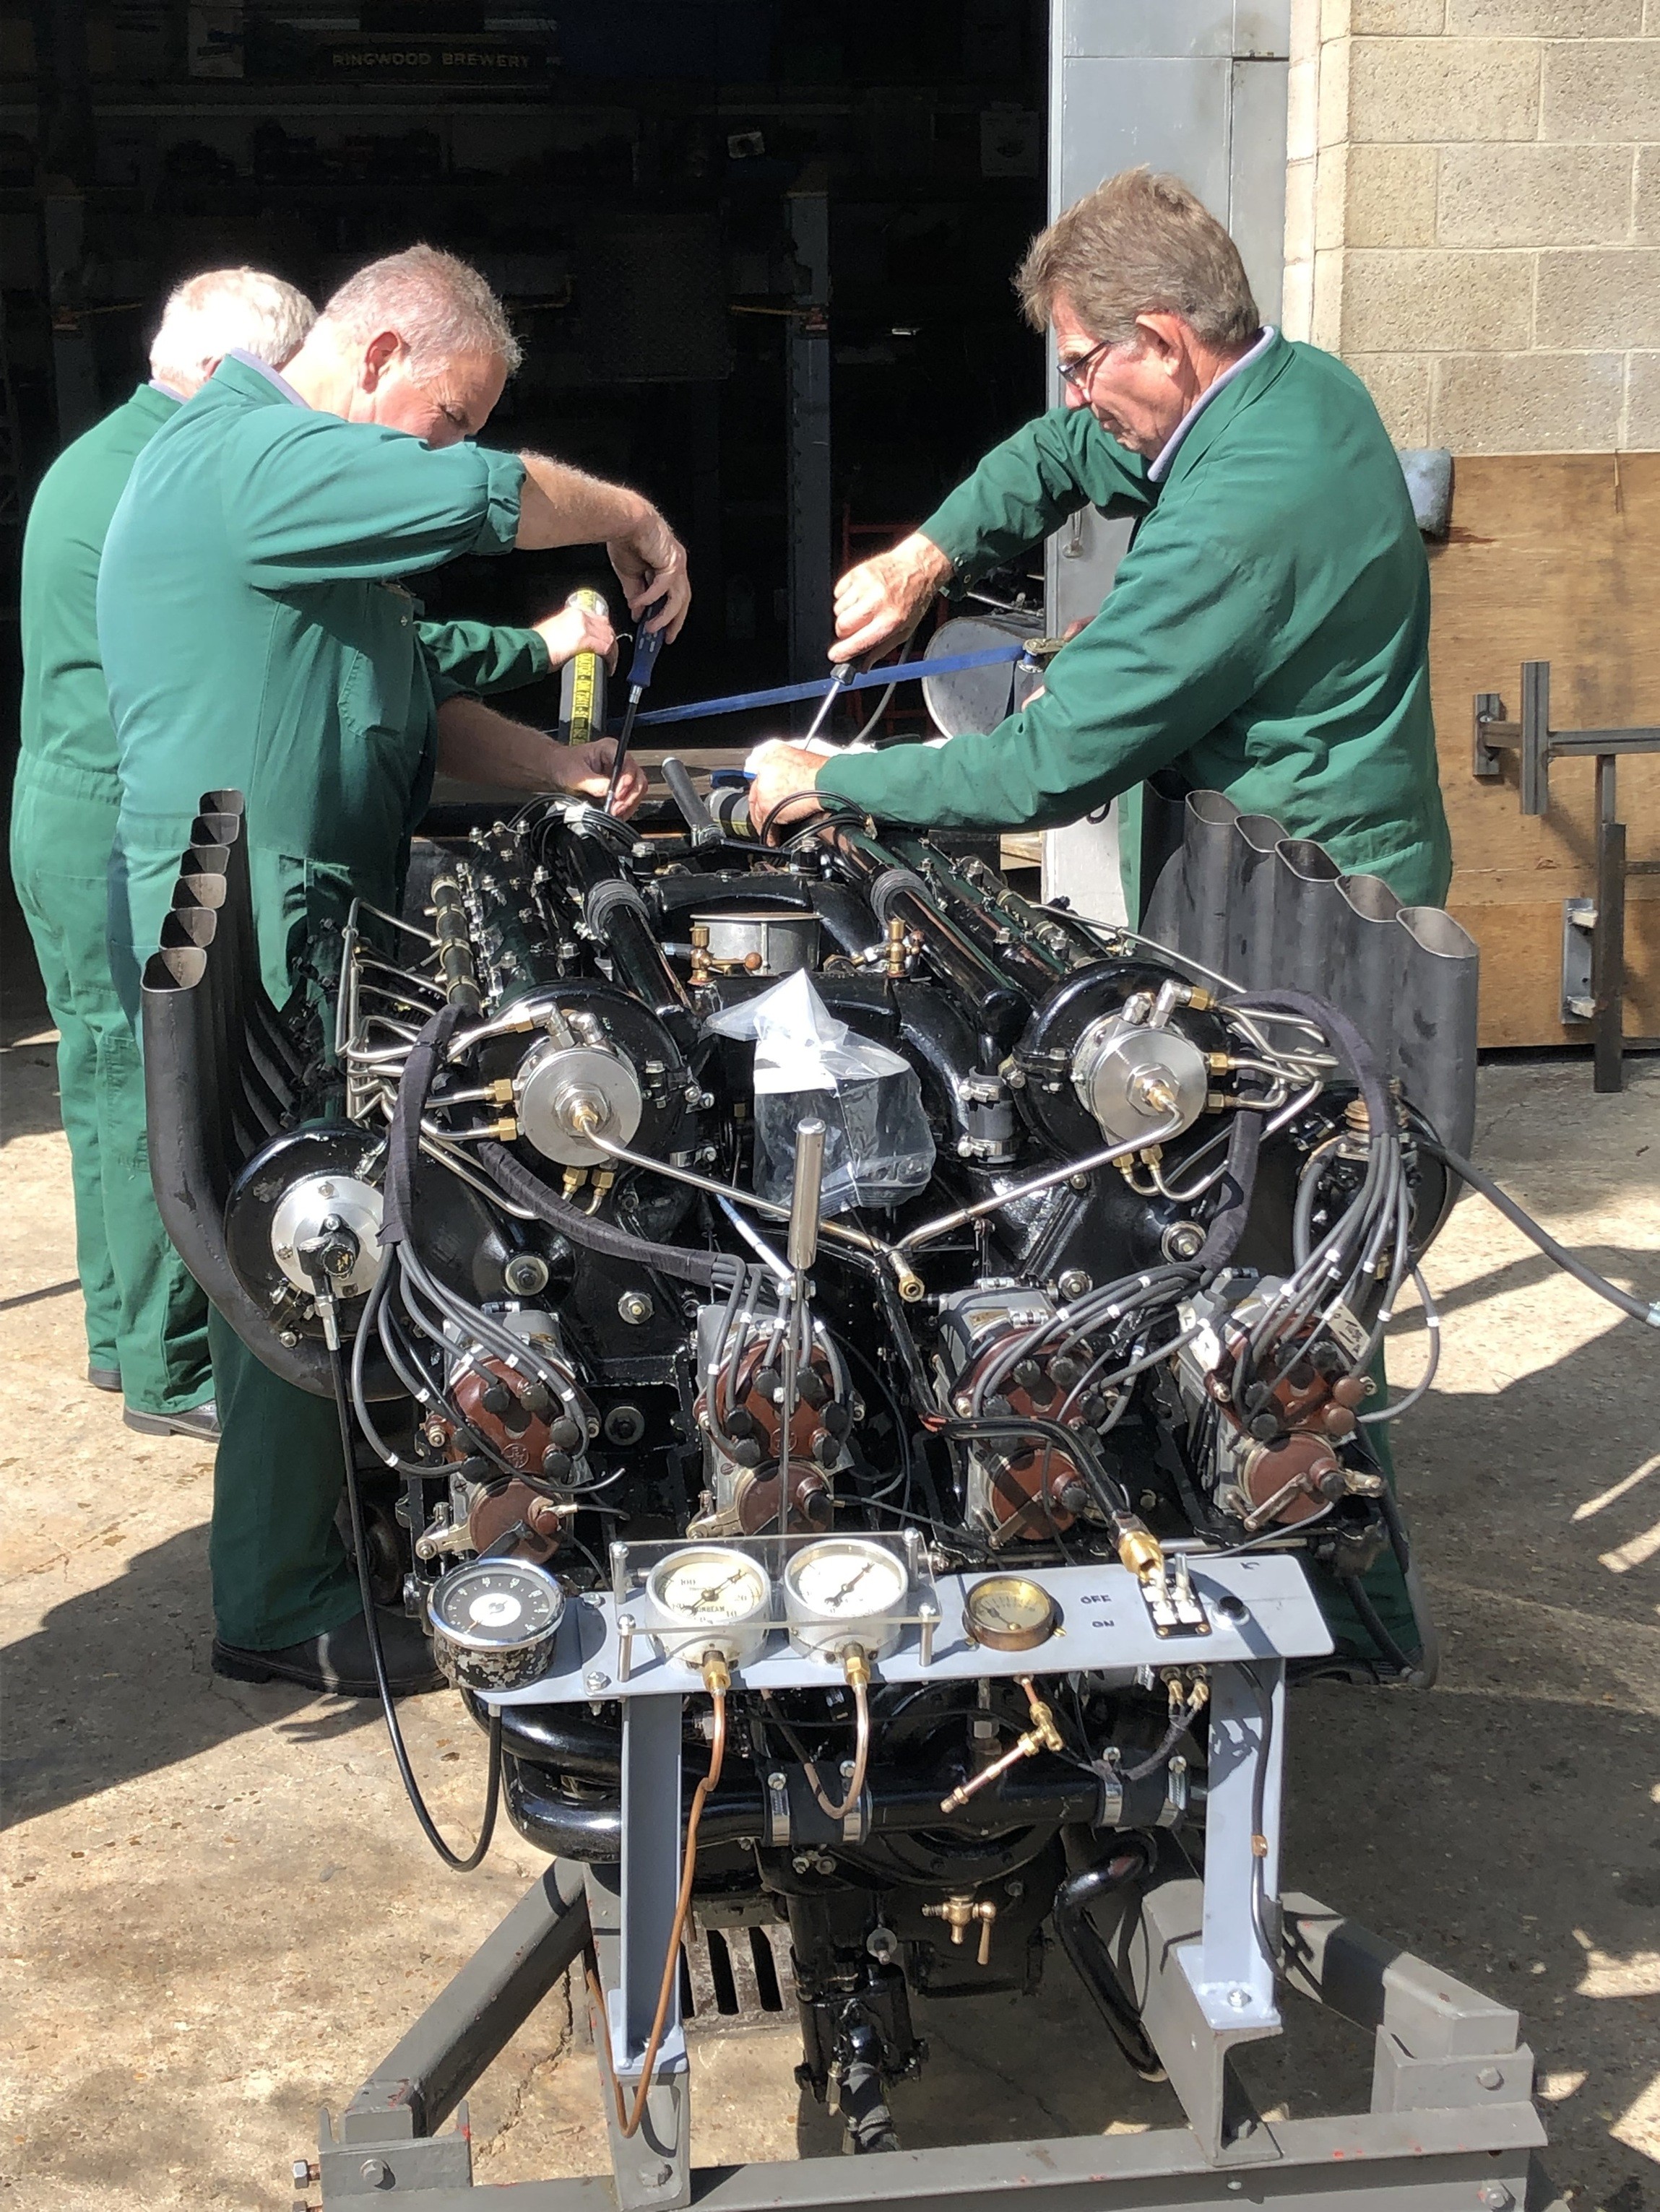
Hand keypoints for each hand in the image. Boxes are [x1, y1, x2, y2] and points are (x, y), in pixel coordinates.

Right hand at [533, 600, 617, 670]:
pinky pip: (606, 649)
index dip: (606, 634)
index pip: (599, 620)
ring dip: (612, 654)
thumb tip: (582, 644)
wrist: (531, 649)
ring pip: (609, 639)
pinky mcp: (585, 640)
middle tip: (611, 658)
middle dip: (611, 644)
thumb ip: (571, 632)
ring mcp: (584, 627)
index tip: (607, 645)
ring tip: (609, 665)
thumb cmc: (539, 644)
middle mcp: (581, 617)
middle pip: (607, 628)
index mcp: (574, 613)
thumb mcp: (557, 629)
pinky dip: (610, 659)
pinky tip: (607, 668)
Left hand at [550, 738, 647, 817]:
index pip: (628, 763)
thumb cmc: (564, 764)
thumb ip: (594, 784)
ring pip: (637, 789)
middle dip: (629, 796)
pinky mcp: (619, 786)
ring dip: (629, 803)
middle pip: (638, 778)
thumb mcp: (576, 774)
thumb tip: (609, 793)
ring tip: (615, 812)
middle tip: (616, 808)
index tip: (618, 794)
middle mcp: (619, 760)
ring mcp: (620, 773)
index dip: (627, 780)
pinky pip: (630, 798)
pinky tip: (616, 813)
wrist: (556, 769)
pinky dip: (626, 807)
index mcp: (610, 749)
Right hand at [607, 508, 690, 641]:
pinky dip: (651, 598)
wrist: (623, 520)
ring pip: (678, 598)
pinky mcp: (671, 562)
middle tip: (666, 637)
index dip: (666, 614)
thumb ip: (636, 594)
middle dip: (674, 621)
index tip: (659, 629)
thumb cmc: (625, 538)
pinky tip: (639, 605)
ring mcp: (676, 563)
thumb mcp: (630, 574)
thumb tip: (637, 611)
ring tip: (651, 628)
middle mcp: (675, 564)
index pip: (673, 595)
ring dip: (664, 616)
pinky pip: (664, 588)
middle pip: (682, 600)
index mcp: (667, 565)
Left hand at [746, 741, 825, 839]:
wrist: (829, 781)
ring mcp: (764, 788)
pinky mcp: (767, 806)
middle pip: (756, 793)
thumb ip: (790, 770)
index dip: (765, 790)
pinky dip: (769, 834)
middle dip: (761, 808)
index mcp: (774, 754)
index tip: (766, 798)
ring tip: (771, 832)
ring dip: (764, 822)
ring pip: (758, 810)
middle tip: (765, 818)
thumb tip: (789, 783)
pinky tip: (773, 839)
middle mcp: (764, 768)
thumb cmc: (826, 773)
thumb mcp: (803, 762)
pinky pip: (765, 823)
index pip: (762, 774)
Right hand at [830, 532, 952, 662]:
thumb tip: (862, 666)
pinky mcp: (858, 572)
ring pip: (837, 610)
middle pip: (842, 626)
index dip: (842, 652)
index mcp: (891, 620)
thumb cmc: (913, 599)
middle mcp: (877, 602)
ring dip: (845, 614)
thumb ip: (881, 649)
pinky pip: (838, 592)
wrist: (918, 566)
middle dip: (844, 633)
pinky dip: (845, 598)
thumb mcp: (904, 630)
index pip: (857, 641)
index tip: (835, 656)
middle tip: (855, 630)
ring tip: (863, 608)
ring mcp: (866, 585)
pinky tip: (860, 596)